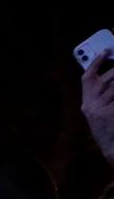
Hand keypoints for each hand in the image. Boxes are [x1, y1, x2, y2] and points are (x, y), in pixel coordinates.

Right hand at [82, 50, 113, 166]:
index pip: (87, 78)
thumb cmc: (109, 129)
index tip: (106, 50)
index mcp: (87, 103)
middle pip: (105, 79)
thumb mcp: (100, 112)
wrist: (112, 148)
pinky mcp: (109, 113)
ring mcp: (100, 110)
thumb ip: (103, 95)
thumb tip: (112, 77)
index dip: (96, 62)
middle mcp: (90, 105)